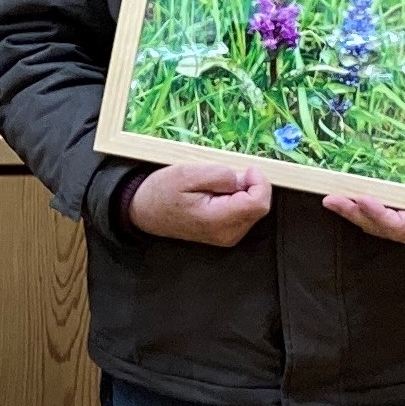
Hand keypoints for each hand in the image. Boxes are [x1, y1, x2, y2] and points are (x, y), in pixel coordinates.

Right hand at [125, 162, 272, 247]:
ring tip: (214, 187)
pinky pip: (245, 213)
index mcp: (218, 220)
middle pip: (259, 206)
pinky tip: (217, 195)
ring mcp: (228, 236)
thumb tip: (244, 179)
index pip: (259, 203)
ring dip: (242, 192)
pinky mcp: (227, 234)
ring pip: (254, 209)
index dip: (259, 182)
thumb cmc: (163, 191)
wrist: (145, 212)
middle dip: (249, 186)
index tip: (245, 169)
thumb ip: (219, 175)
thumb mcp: (187, 173)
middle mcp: (228, 233)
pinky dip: (238, 199)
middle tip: (223, 177)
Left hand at [323, 157, 404, 245]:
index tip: (364, 200)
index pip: (401, 226)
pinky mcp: (393, 207)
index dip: (380, 216)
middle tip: (332, 199)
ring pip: (369, 218)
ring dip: (348, 208)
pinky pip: (370, 207)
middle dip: (354, 213)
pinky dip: (353, 199)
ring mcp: (400, 218)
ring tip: (328, 194)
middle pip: (377, 225)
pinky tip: (337, 187)